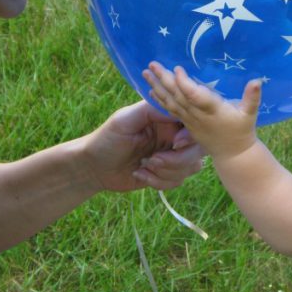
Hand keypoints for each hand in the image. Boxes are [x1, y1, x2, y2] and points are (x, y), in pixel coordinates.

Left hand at [82, 97, 203, 191]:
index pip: (192, 124)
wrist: (93, 167)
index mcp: (165, 118)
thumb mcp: (125, 119)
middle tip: (152, 160)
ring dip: (166, 172)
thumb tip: (177, 110)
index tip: (175, 144)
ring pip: (191, 167)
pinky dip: (159, 182)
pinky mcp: (168, 174)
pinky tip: (140, 175)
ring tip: (143, 166)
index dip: (189, 136)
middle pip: (197, 149)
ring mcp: (172, 155)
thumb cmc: (106, 139)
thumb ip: (151, 110)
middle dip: (177, 160)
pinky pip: (178, 181)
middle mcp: (173, 135)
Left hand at [143, 62, 259, 159]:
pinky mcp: (186, 124)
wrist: (233, 155)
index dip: (185, 83)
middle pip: (178, 96)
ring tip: (146, 73)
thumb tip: (257, 81)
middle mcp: (198, 116)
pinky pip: (170, 110)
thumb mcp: (250, 115)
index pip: (195, 96)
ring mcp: (190, 121)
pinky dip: (160, 100)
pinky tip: (151, 89)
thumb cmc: (243, 132)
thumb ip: (252, 98)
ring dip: (157, 87)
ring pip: (170, 103)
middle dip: (164, 80)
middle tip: (152, 64)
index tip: (176, 69)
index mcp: (213, 111)